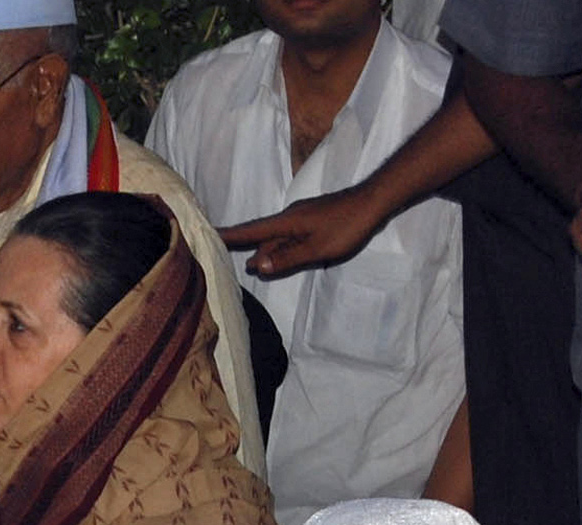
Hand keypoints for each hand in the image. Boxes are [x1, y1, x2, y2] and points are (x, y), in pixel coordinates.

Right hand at [220, 185, 385, 277]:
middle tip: (226, 257)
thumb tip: (259, 265)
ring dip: (267, 251)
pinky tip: (284, 257)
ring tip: (256, 266)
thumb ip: (287, 258)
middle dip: (246, 247)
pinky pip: (290, 236)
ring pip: (278, 237)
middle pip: (262, 236)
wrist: (373, 202)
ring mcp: (302, 218)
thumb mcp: (316, 248)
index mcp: (286, 223)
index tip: (208, 234)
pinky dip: (282, 248)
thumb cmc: (346, 226)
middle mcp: (290, 218)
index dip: (229, 235)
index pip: (251, 231)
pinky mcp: (314, 221)